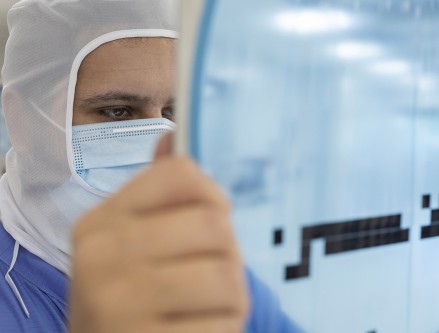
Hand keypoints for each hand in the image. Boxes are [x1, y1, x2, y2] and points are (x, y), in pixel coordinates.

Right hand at [69, 134, 248, 332]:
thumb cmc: (129, 295)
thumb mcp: (129, 243)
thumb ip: (155, 194)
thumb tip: (171, 136)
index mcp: (101, 222)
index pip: (181, 175)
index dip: (212, 196)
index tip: (210, 218)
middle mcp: (101, 256)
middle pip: (212, 224)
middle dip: (227, 252)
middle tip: (211, 273)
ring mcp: (119, 303)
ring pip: (226, 274)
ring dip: (231, 295)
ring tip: (207, 305)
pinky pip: (225, 320)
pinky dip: (225, 326)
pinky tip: (199, 330)